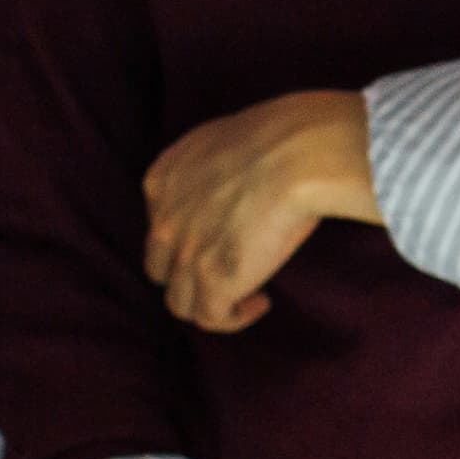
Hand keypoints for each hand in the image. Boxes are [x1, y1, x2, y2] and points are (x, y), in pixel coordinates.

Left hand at [141, 90, 378, 332]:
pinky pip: (211, 319)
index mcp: (162, 180)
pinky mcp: (213, 283)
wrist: (299, 154)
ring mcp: (185, 255)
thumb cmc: (280, 139)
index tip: (223, 238)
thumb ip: (213, 168)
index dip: (188, 240)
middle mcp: (164, 220)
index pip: (159, 226)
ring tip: (249, 294)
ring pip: (179, 302)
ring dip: (212, 303)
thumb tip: (238, 182)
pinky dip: (235, 317)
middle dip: (191, 275)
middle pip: (161, 268)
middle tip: (229, 271)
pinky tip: (261, 301)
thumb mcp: (225, 142)